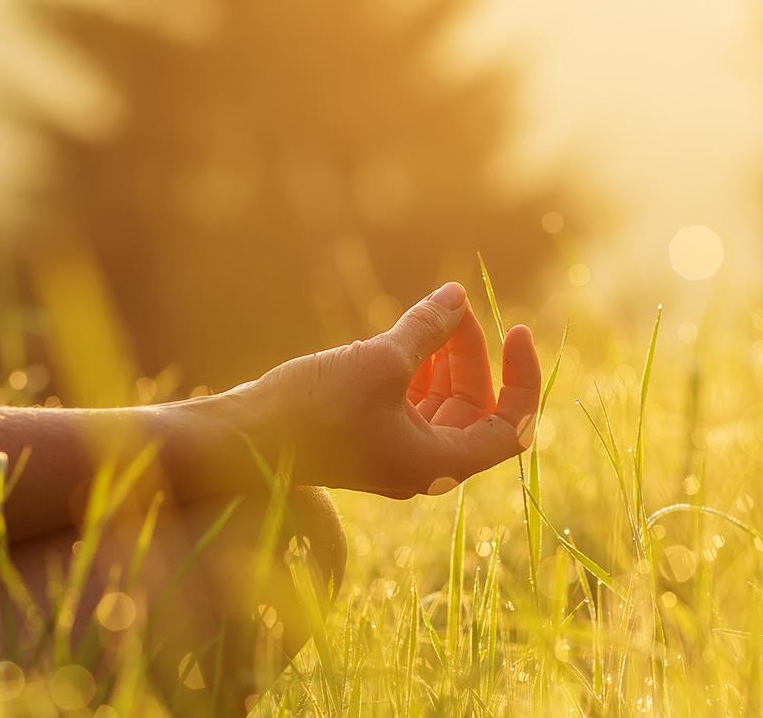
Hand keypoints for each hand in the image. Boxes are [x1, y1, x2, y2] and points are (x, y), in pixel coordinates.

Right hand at [211, 282, 540, 497]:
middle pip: (475, 407)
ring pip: (443, 402)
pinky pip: (412, 403)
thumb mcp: (379, 361)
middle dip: (472, 354)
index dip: (523, 378)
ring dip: (445, 357)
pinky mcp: (369, 439)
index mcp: (439, 464)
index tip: (517, 331)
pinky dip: (417, 369)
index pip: (512, 428)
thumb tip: (458, 296)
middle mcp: (424, 467)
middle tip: (453, 307)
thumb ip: (426, 329)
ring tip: (433, 313)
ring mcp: (396, 454)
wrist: (239, 440)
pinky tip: (404, 336)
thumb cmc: (311, 409)